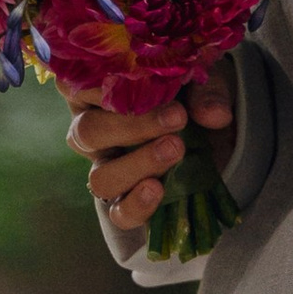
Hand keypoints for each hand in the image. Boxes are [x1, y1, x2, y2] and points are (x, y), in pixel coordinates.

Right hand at [65, 62, 236, 237]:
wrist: (214, 133)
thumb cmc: (191, 93)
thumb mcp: (202, 80)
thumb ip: (206, 92)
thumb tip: (215, 115)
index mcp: (94, 91)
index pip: (77, 85)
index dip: (107, 84)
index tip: (149, 80)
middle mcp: (89, 131)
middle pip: (87, 132)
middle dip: (132, 126)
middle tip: (177, 117)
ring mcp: (104, 169)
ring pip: (100, 177)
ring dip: (138, 165)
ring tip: (175, 150)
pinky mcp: (124, 201)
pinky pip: (118, 213)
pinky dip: (136, 205)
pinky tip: (159, 189)